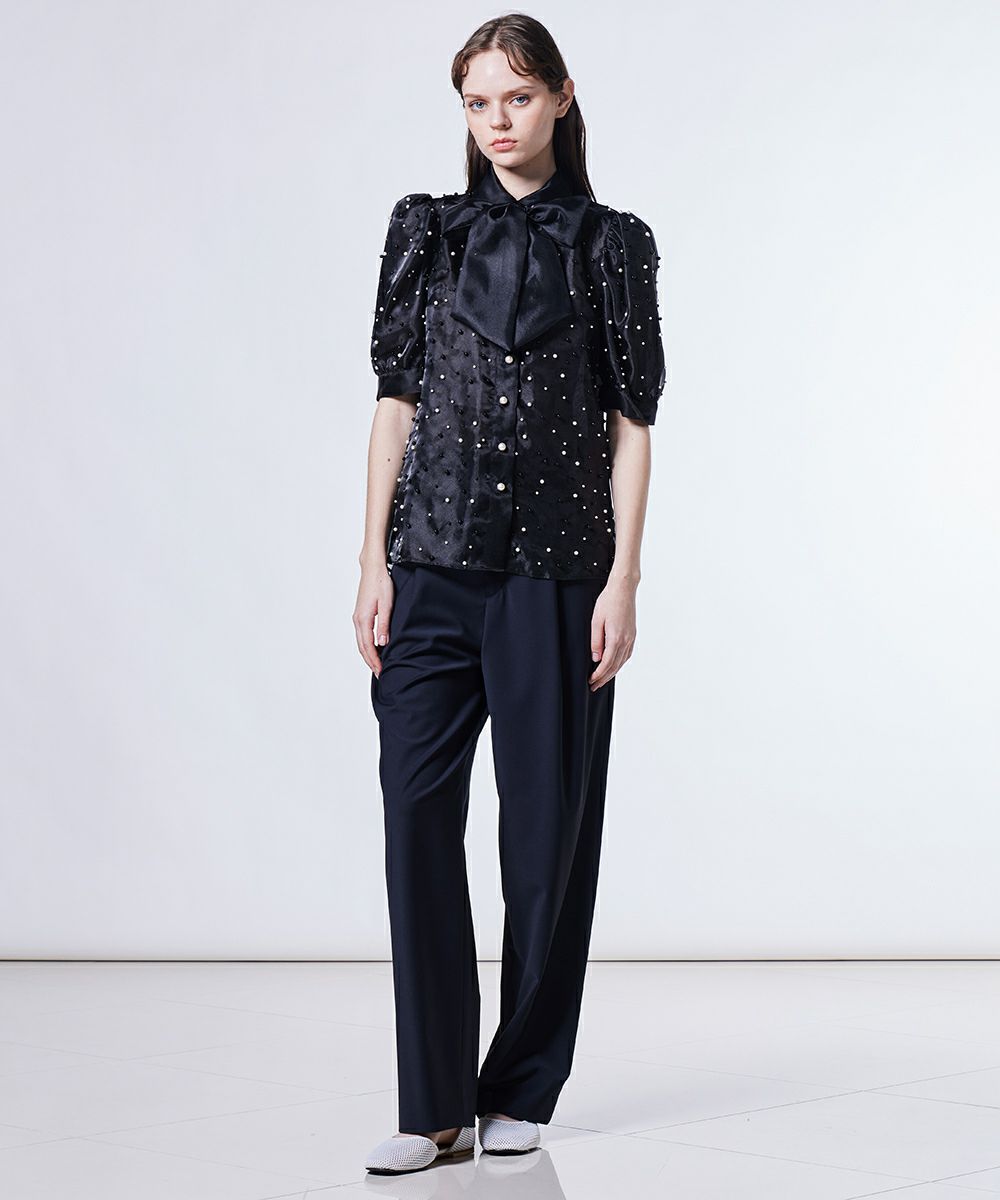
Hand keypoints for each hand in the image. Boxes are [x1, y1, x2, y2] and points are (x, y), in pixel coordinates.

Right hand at [354, 561, 393, 676]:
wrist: (373, 568)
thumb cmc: (381, 583)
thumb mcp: (386, 604)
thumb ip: (384, 625)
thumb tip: (382, 643)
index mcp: (363, 619)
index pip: (368, 646)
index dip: (374, 660)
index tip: (381, 671)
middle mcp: (357, 620)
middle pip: (362, 647)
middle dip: (370, 662)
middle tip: (380, 674)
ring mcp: (357, 617)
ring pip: (361, 642)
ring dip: (368, 655)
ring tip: (377, 665)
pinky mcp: (360, 614)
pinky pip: (362, 635)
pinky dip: (366, 645)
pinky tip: (374, 648)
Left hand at [589, 575, 636, 690]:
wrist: (623, 589)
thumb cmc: (608, 602)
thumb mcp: (596, 621)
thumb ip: (596, 641)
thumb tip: (596, 658)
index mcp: (616, 638)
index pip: (607, 664)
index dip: (598, 675)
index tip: (591, 681)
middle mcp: (626, 641)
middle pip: (615, 666)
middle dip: (604, 678)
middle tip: (594, 686)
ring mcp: (631, 638)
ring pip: (622, 662)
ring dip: (612, 673)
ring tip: (603, 679)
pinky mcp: (632, 634)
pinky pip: (627, 654)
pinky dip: (619, 664)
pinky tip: (614, 666)